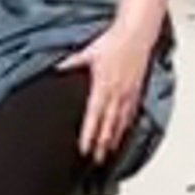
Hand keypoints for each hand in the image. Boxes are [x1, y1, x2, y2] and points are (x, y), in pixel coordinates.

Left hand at [75, 8, 164, 163]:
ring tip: (108, 153)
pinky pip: (131, 114)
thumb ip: (72, 62)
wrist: (137, 35)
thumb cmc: (114, 42)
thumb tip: (57, 67)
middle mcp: (117, 93)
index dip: (89, 135)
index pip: (94, 116)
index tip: (85, 148)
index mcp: (103, 86)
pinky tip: (123, 134)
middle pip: (108, 125)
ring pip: (121, 123)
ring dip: (114, 139)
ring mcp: (129, 94)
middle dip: (102, 144)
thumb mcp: (89, 51)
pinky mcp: (137, 91)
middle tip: (96, 160)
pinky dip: (126, 127)